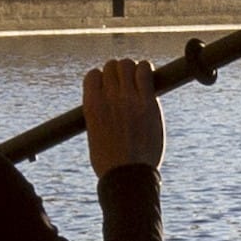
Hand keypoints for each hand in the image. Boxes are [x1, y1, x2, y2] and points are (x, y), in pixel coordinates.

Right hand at [82, 55, 162, 177]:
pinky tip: (148, 77)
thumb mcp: (94, 134)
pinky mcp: (148, 102)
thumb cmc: (110, 161)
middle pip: (111, 66)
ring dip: (132, 69)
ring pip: (128, 65)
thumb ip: (99, 114)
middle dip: (117, 72)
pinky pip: (146, 71)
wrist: (128, 176)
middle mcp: (108, 98)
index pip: (93, 75)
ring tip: (137, 80)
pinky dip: (146, 69)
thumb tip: (106, 102)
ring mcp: (129, 99)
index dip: (102, 79)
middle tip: (125, 84)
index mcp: (91, 105)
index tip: (108, 88)